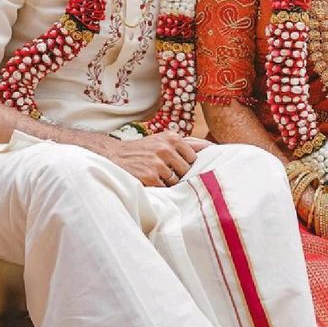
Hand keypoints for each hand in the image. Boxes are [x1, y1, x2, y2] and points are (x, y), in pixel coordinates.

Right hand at [87, 132, 211, 186]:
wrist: (114, 156)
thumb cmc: (144, 150)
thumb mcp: (164, 140)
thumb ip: (189, 143)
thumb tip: (212, 148)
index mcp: (172, 137)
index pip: (194, 158)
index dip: (185, 165)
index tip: (175, 164)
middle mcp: (166, 148)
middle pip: (187, 171)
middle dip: (178, 174)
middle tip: (163, 171)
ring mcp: (158, 163)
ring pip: (177, 181)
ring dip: (168, 182)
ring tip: (156, 175)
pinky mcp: (150, 177)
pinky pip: (165, 189)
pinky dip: (160, 188)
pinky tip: (150, 181)